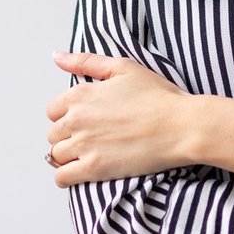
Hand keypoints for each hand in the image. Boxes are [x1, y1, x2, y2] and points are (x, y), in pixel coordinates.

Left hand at [45, 52, 190, 186]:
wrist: (181, 126)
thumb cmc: (158, 96)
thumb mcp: (124, 67)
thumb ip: (86, 61)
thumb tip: (57, 57)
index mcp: (81, 94)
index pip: (52, 110)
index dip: (66, 115)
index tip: (82, 121)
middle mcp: (76, 119)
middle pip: (53, 134)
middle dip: (67, 136)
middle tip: (88, 139)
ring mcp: (84, 145)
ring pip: (55, 155)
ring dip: (67, 157)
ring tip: (87, 155)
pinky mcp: (93, 168)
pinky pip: (62, 177)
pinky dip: (66, 177)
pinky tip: (79, 173)